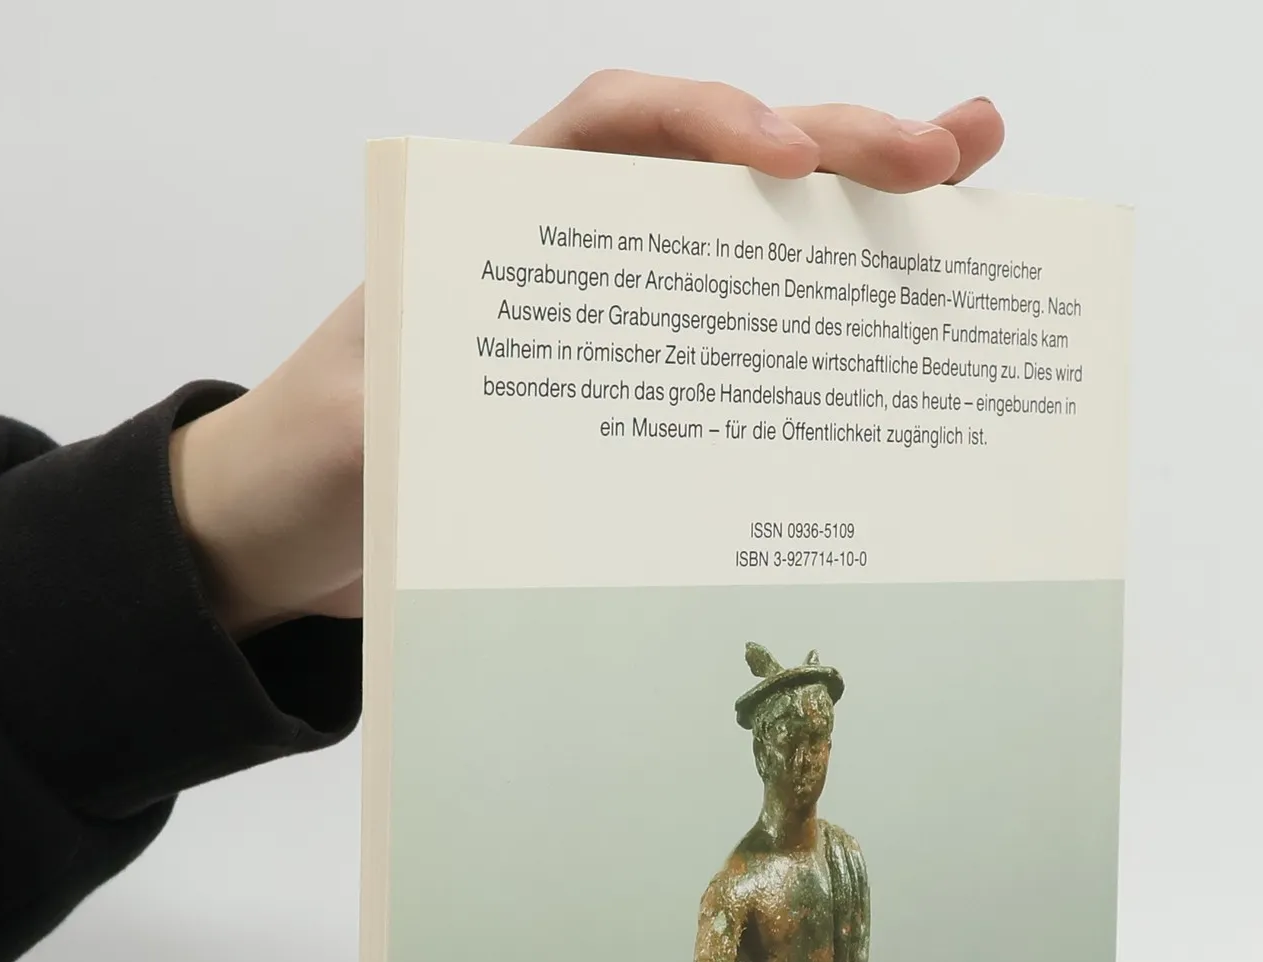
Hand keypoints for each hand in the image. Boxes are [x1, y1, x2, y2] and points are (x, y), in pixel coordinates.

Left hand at [170, 73, 1005, 636]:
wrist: (293, 535)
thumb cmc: (310, 470)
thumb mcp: (348, 436)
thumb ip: (404, 412)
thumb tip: (480, 413)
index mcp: (498, 226)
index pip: (613, 129)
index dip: (700, 125)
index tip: (778, 161)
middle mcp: (574, 254)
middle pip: (716, 169)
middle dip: (834, 149)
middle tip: (947, 153)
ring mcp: (617, 322)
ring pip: (748, 245)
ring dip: (857, 211)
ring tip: (969, 182)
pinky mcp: (639, 396)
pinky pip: (740, 345)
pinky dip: (818, 323)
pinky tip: (897, 315)